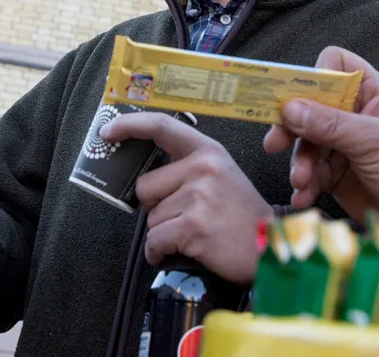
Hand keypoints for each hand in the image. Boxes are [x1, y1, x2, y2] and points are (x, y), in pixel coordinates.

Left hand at [101, 112, 273, 283]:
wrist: (271, 248)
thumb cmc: (242, 216)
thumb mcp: (221, 176)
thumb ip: (187, 168)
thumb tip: (144, 179)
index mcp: (208, 151)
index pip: (162, 127)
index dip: (130, 125)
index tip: (107, 132)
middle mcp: (203, 167)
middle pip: (145, 186)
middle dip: (157, 207)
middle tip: (187, 216)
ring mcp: (199, 195)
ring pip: (151, 217)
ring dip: (164, 232)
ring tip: (194, 234)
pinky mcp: (194, 225)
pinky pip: (155, 240)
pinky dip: (160, 252)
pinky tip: (180, 251)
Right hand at [263, 46, 378, 230]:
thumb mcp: (373, 143)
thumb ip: (331, 124)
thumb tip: (290, 108)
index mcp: (370, 93)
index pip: (335, 64)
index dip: (315, 75)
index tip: (300, 98)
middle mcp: (352, 112)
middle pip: (308, 103)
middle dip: (291, 126)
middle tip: (275, 143)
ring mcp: (340, 142)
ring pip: (303, 140)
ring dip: (298, 161)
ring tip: (301, 181)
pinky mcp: (332, 170)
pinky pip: (307, 168)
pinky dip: (303, 182)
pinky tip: (304, 195)